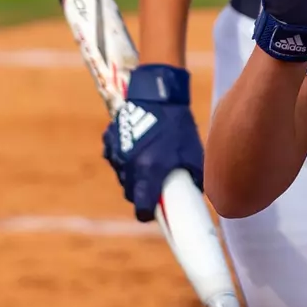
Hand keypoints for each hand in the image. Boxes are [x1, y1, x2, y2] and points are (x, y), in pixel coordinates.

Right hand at [102, 64, 202, 221]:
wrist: (158, 94)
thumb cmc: (178, 124)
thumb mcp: (192, 153)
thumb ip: (195, 177)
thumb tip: (196, 194)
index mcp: (150, 171)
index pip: (141, 207)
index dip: (148, 213)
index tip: (154, 213)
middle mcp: (130, 165)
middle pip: (130, 193)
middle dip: (141, 195)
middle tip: (154, 188)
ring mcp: (117, 152)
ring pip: (122, 176)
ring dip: (132, 176)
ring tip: (148, 164)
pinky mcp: (110, 139)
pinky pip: (114, 158)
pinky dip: (123, 158)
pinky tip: (137, 149)